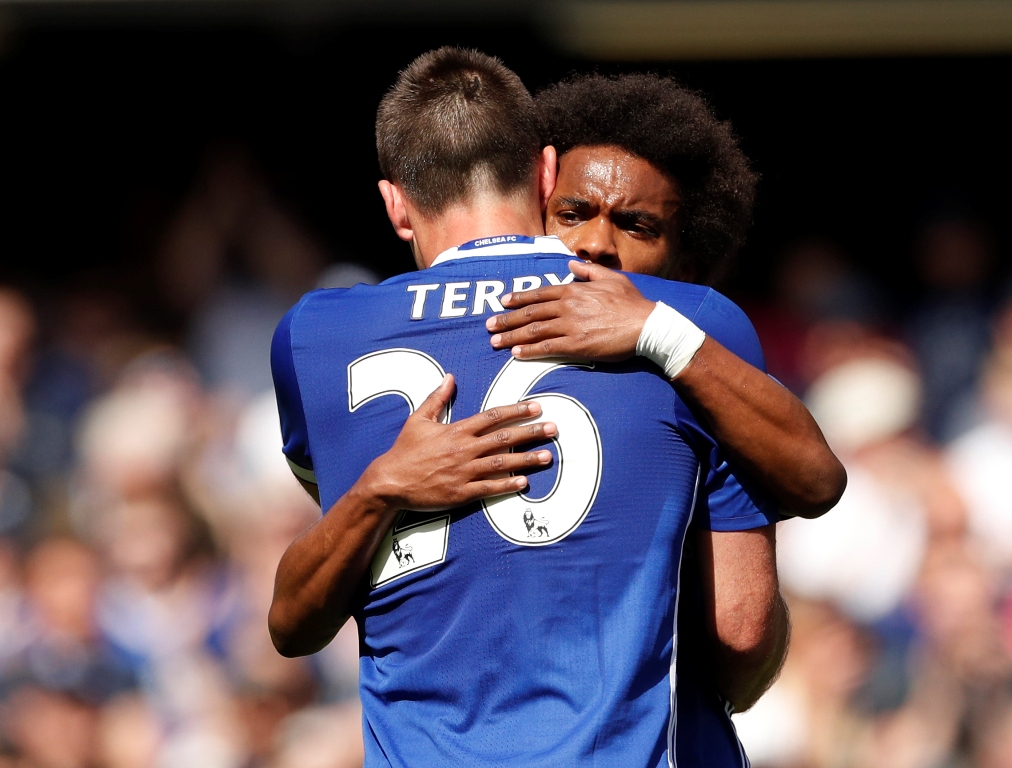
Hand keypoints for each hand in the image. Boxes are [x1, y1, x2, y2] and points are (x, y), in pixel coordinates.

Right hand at [362, 374, 555, 511]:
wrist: (389, 482)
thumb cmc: (404, 450)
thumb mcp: (418, 419)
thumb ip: (437, 398)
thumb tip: (450, 377)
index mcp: (456, 430)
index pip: (493, 417)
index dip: (516, 411)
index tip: (535, 407)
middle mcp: (464, 450)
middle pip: (504, 438)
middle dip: (530, 432)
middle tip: (553, 428)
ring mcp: (464, 472)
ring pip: (501, 463)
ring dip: (526, 459)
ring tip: (547, 456)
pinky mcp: (461, 492)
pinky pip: (489, 487)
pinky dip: (507, 484)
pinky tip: (524, 482)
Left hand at [485, 260, 654, 360]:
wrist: (647, 325)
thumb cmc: (632, 303)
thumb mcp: (611, 278)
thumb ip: (588, 271)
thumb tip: (572, 265)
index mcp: (574, 290)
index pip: (539, 294)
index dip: (519, 299)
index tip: (503, 302)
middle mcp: (568, 306)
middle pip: (530, 313)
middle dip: (507, 319)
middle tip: (489, 325)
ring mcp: (571, 326)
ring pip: (533, 331)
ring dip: (511, 336)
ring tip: (495, 342)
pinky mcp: (576, 346)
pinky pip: (547, 348)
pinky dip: (529, 351)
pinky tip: (516, 354)